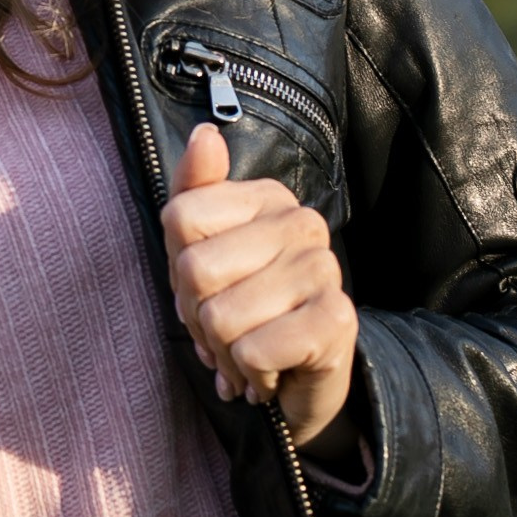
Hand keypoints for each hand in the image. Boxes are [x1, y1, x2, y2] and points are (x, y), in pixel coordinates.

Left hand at [162, 123, 360, 462]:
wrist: (299, 382)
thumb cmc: (244, 309)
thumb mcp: (200, 250)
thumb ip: (193, 190)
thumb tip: (206, 134)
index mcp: (268, 197)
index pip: (180, 218)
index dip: (178, 270)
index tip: (207, 289)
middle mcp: (302, 223)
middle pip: (196, 270)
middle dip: (197, 317)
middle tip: (225, 331)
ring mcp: (324, 269)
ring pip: (221, 318)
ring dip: (222, 353)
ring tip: (246, 352)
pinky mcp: (338, 321)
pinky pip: (253, 352)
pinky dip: (250, 375)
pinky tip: (270, 372)